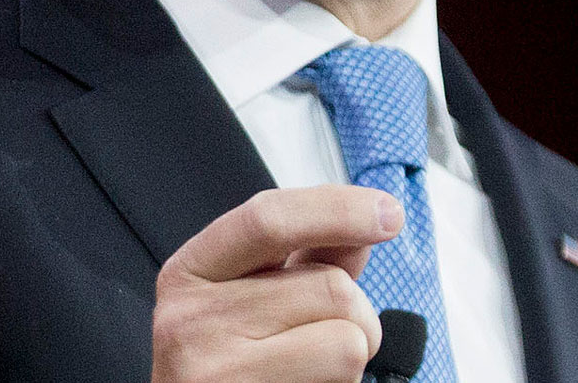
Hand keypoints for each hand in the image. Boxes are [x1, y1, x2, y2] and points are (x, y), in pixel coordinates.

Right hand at [151, 185, 401, 381]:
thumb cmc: (224, 366)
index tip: (387, 213)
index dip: (337, 210)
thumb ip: (302, 260)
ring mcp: (216, 369)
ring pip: (349, 342)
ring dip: (352, 360)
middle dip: (356, 315)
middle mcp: (192, 317)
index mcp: (190, 272)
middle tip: (324, 339)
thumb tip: (360, 227)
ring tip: (310, 370)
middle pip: (331, 286)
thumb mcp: (246, 300)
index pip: (268, 220)